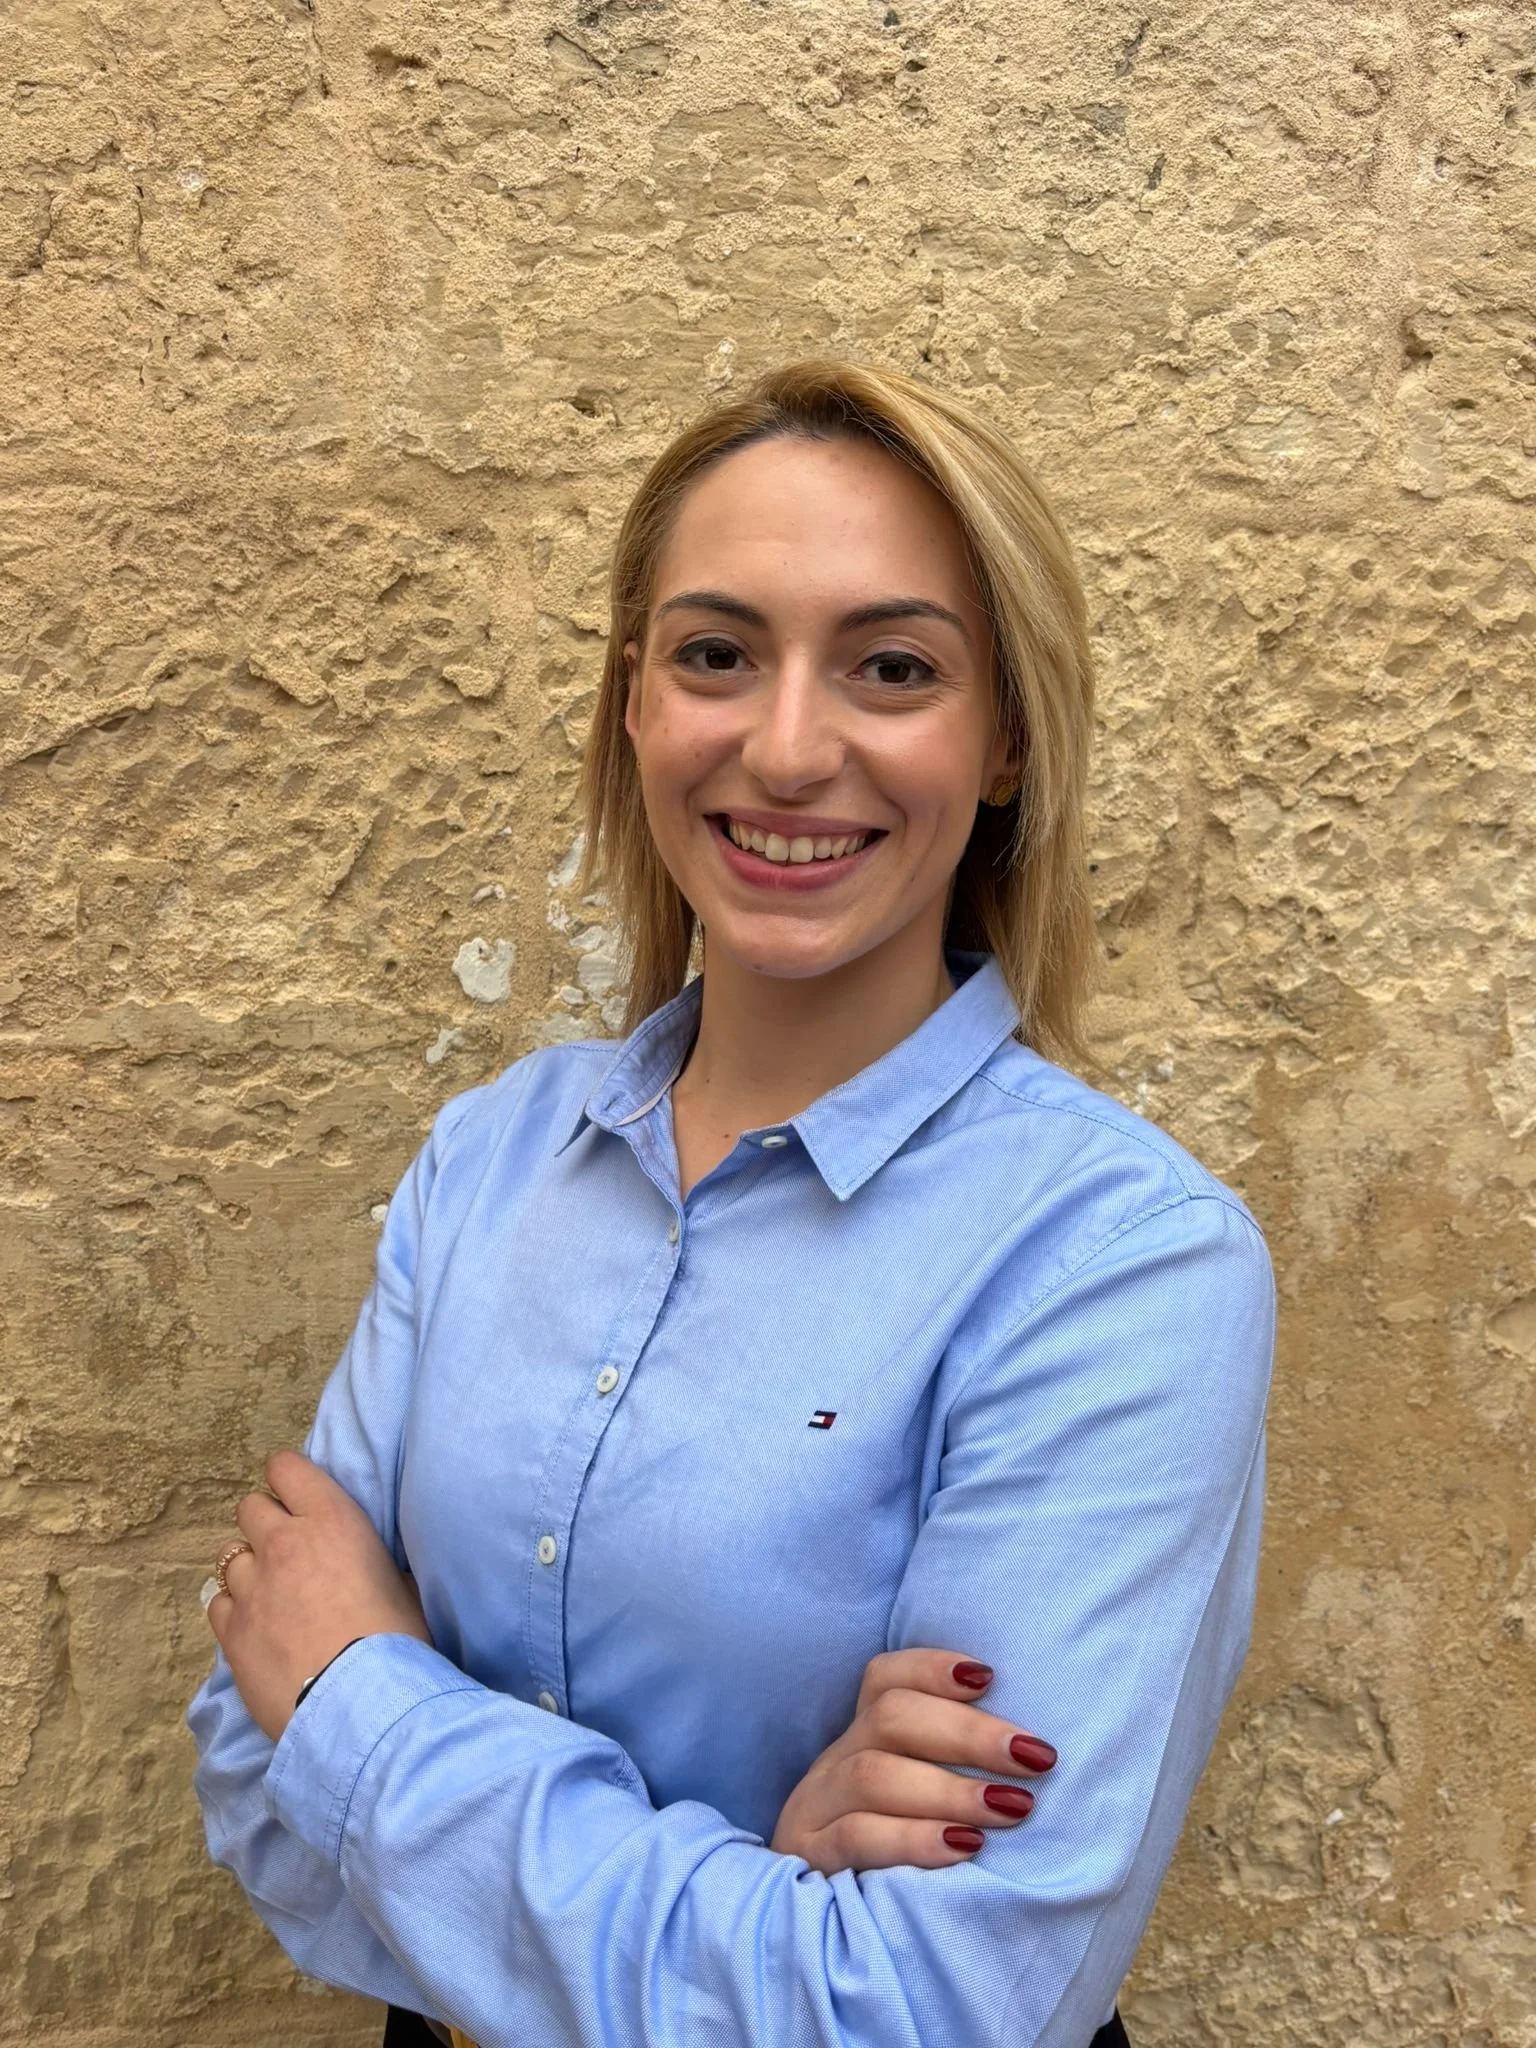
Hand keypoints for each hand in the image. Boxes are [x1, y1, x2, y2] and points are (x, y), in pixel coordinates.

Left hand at [206, 1450, 430, 1742]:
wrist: (358, 1704)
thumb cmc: (397, 1641)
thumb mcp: (402, 1584)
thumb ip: (375, 1562)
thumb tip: (372, 1566)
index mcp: (331, 1519)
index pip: (287, 1468)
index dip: (289, 1480)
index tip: (298, 1498)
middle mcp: (283, 1542)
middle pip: (250, 1507)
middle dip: (265, 1523)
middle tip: (288, 1551)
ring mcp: (251, 1586)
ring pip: (230, 1556)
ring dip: (249, 1568)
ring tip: (271, 1594)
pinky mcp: (230, 1631)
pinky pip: (218, 1601)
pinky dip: (234, 1608)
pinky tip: (254, 1625)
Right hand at [769, 1650, 1056, 1874]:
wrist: (830, 1950)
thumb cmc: (905, 1867)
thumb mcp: (923, 1807)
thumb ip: (957, 1771)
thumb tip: (1037, 1752)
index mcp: (861, 1740)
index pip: (884, 1679)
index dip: (933, 1668)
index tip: (989, 1676)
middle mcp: (834, 1765)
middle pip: (889, 1717)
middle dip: (969, 1732)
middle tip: (1035, 1757)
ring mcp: (814, 1812)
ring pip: (872, 1774)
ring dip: (951, 1788)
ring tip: (1014, 1808)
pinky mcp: (809, 1863)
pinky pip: (855, 1839)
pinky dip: (913, 1839)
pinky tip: (963, 1848)